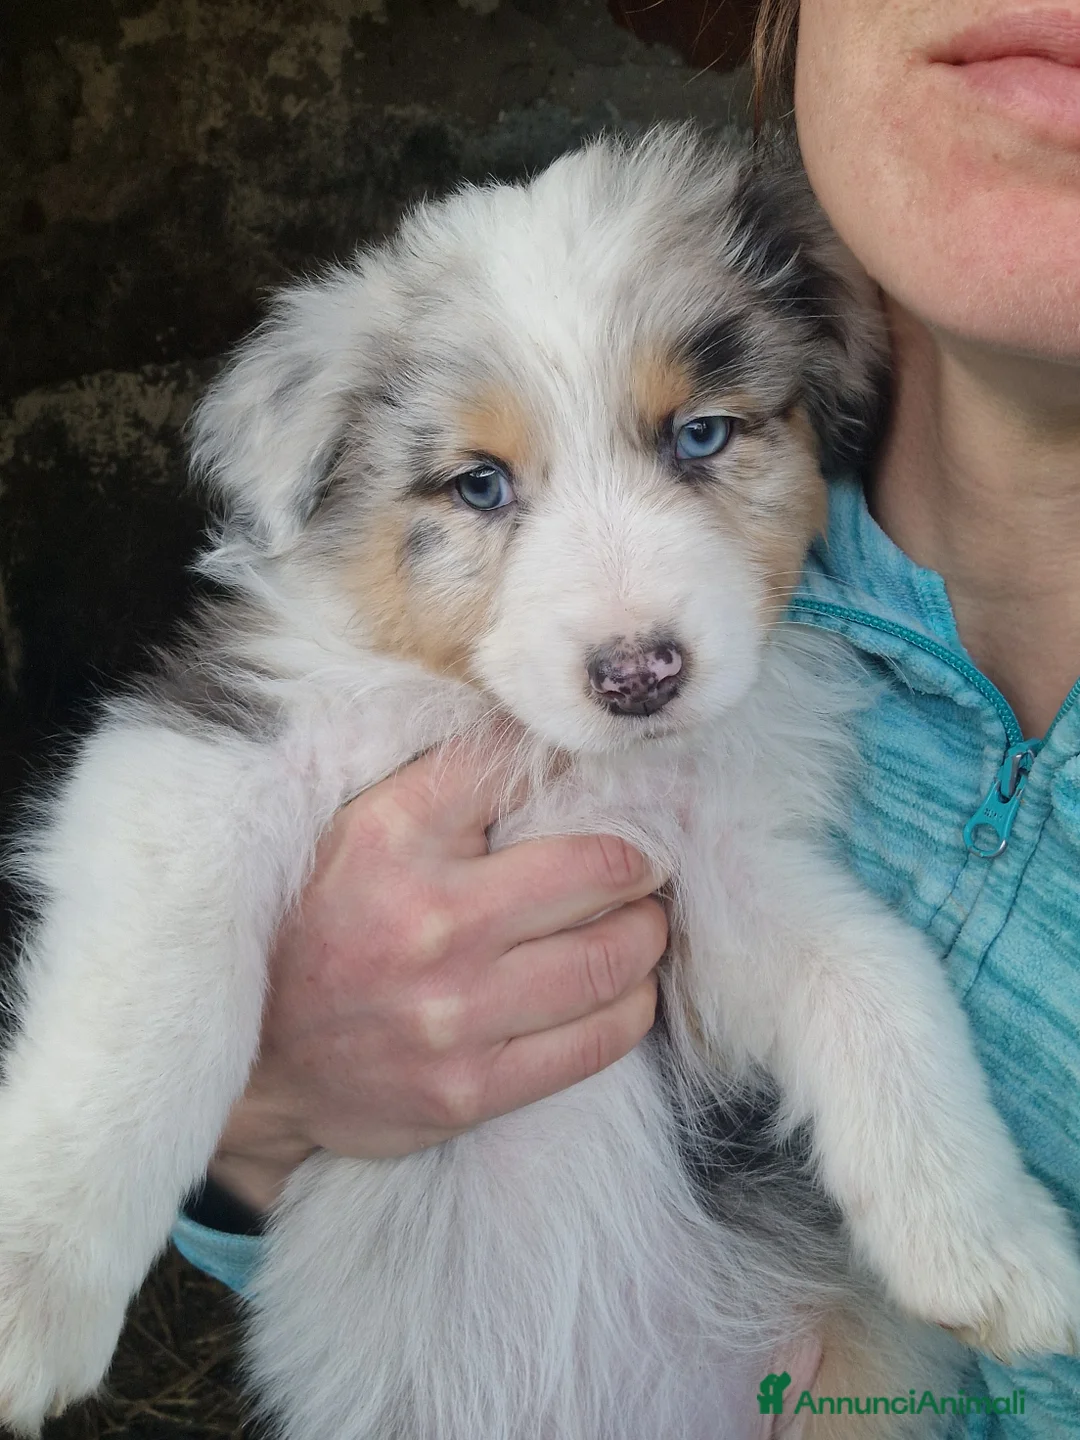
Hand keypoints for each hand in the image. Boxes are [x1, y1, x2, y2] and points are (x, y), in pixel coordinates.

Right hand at [208, 743, 666, 1211]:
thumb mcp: (359, 829)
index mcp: (393, 836)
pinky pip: (596, 1042)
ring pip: (611, 960)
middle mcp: (429, 921)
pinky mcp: (470, 1089)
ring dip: (645, 936)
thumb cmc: (318, 925)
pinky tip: (624, 989)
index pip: (522, 771)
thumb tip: (553, 749)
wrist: (257, 1063)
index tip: (605, 786)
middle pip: (599, 871)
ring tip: (640, 924)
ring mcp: (452, 1014)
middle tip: (646, 865)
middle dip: (640, 865)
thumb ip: (449, 786)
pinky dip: (630, 1007)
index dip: (578, 770)